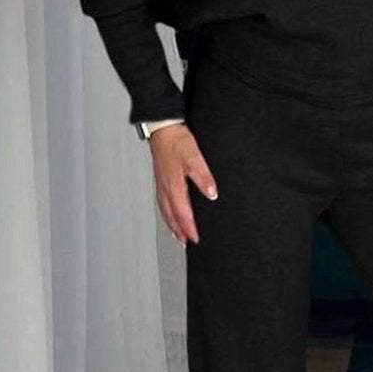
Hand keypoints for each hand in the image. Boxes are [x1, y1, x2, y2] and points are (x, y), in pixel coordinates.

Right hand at [148, 123, 217, 246]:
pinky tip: (169, 213)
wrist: (162, 128)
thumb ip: (204, 177)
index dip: (189, 228)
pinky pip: (162, 202)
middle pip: (172, 216)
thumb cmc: (176, 141)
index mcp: (174, 186)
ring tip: (177, 235)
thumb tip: (212, 194)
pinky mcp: (160, 179)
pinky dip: (166, 213)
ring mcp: (161, 184)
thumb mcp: (194, 157)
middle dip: (179, 231)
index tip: (195, 239)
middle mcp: (165, 188)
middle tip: (186, 243)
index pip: (183, 213)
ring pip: (165, 211)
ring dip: (171, 225)